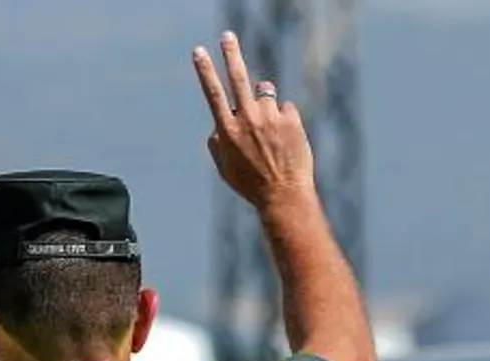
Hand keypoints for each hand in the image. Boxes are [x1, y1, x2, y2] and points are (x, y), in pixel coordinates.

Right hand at [191, 31, 316, 211]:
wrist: (283, 195)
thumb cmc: (251, 184)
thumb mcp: (224, 168)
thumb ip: (216, 143)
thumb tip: (217, 123)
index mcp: (227, 130)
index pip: (213, 93)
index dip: (205, 70)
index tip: (199, 51)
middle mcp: (247, 119)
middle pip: (238, 77)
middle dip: (231, 53)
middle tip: (227, 37)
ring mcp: (270, 118)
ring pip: (265, 93)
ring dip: (264, 103)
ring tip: (269, 129)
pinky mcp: (290, 120)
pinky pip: (285, 109)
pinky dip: (284, 120)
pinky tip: (285, 140)